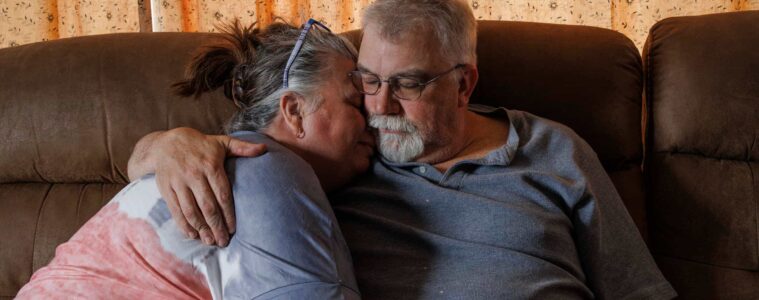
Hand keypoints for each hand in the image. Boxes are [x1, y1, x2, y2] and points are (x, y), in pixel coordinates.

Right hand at [138, 128, 266, 246]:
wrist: (166, 143)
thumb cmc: (200, 145)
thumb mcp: (222, 142)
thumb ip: (243, 147)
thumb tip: (264, 149)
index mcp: (210, 166)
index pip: (222, 195)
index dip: (228, 214)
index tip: (234, 229)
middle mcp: (194, 175)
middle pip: (208, 206)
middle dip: (216, 226)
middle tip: (223, 241)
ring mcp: (179, 183)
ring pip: (191, 211)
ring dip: (201, 228)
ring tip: (210, 241)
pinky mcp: (166, 189)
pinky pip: (175, 210)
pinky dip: (183, 224)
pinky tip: (192, 234)